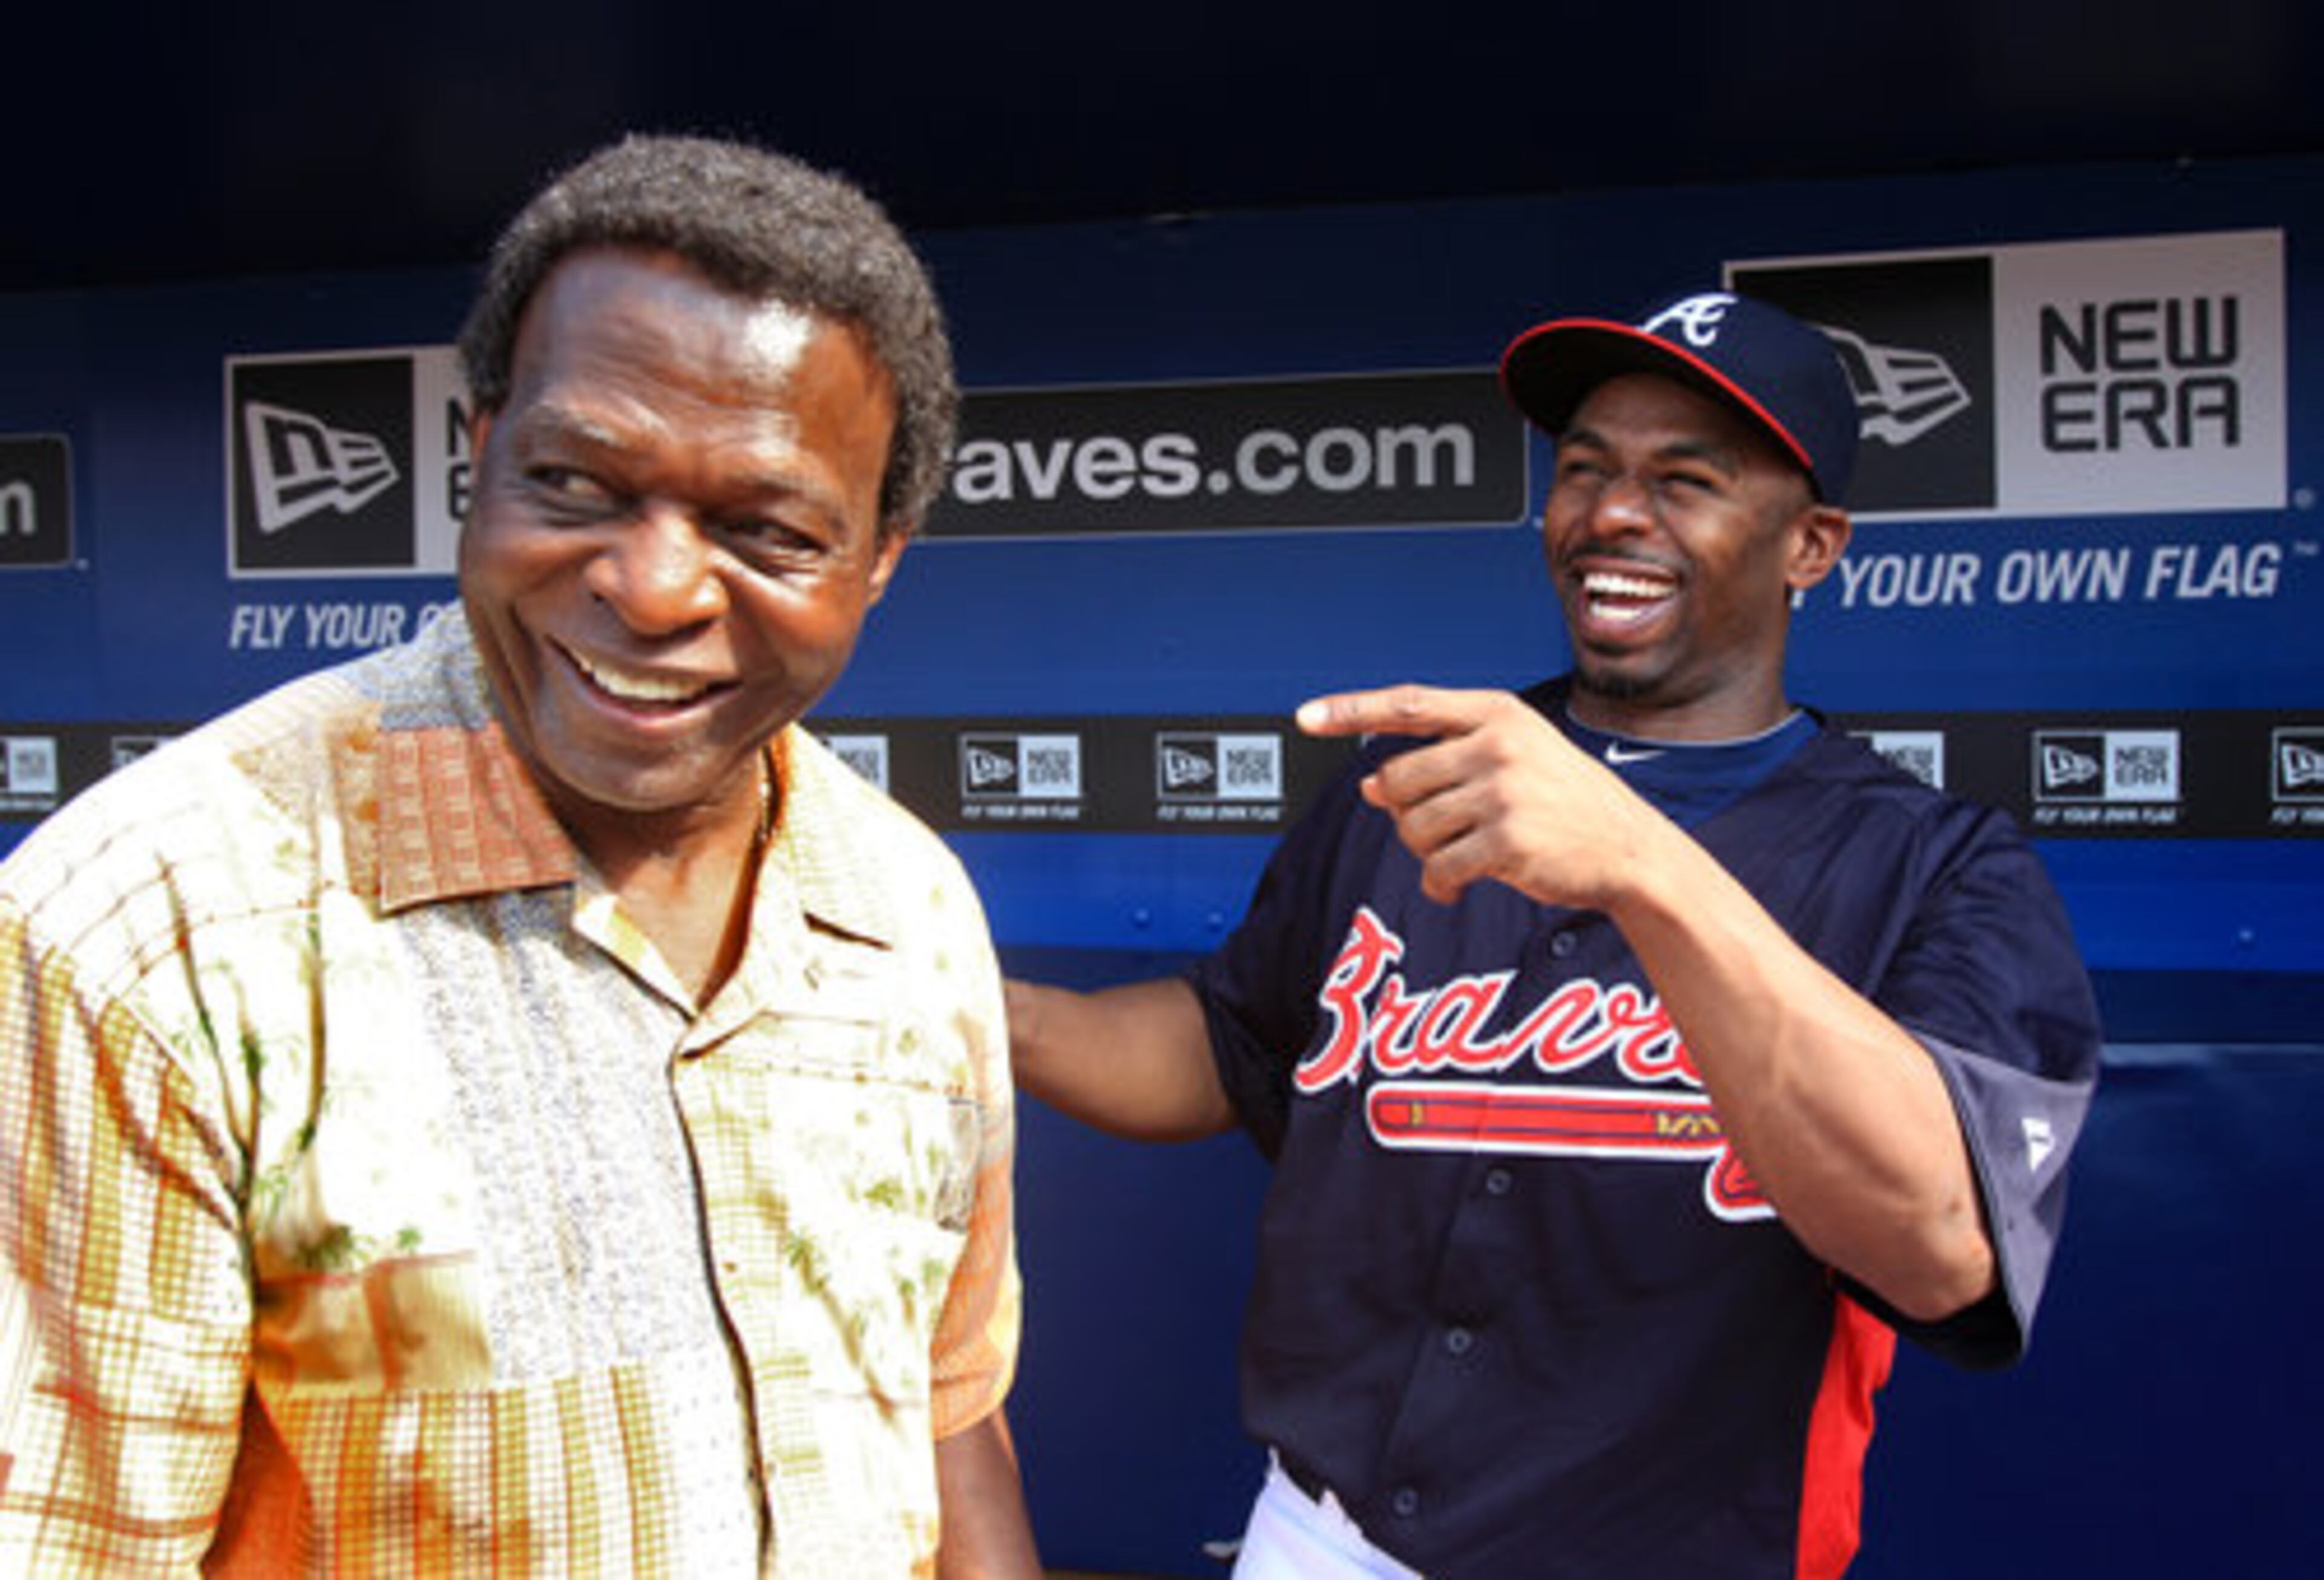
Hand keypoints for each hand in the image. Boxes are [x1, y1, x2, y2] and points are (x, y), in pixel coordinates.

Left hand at [1297, 683, 1661, 909]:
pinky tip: (1454, 887)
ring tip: (1458, 856)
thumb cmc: (1564, 803)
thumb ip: (1444, 762)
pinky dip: (1438, 885)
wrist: (1630, 849)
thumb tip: (1368, 783)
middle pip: (1397, 778)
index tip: (1306, 716)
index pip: (1410, 704)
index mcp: (1497, 713)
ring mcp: (1504, 792)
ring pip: (1412, 827)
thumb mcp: (1512, 762)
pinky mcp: (1507, 842)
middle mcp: (1498, 745)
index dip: (1352, 710)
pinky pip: (1439, 868)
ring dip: (1424, 852)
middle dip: (1403, 813)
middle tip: (1436, 830)